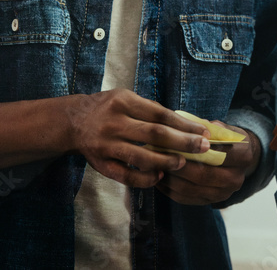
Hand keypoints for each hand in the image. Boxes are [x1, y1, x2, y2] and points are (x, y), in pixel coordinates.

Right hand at [68, 89, 209, 187]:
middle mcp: (114, 122)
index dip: (184, 124)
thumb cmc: (107, 108)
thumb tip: (186, 125)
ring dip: (166, 161)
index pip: (160, 114)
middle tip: (204, 148)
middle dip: (183, 142)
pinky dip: (145, 178)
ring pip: (141, 157)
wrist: (73, 122)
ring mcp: (107, 145)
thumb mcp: (126, 98)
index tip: (203, 131)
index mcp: (123, 101)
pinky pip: (126, 176)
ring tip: (183, 163)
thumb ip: (150, 110)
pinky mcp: (101, 164)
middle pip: (154, 134)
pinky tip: (160, 176)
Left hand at [156, 122, 260, 204]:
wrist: (237, 159)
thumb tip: (189, 125)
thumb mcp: (222, 127)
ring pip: (190, 189)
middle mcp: (236, 179)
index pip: (218, 153)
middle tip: (158, 155)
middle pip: (202, 175)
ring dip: (169, 178)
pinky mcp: (209, 203)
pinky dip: (168, 189)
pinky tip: (157, 176)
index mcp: (243, 156)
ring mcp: (222, 194)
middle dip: (177, 165)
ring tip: (154, 166)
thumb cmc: (225, 139)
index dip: (195, 148)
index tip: (175, 139)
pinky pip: (185, 199)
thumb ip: (208, 127)